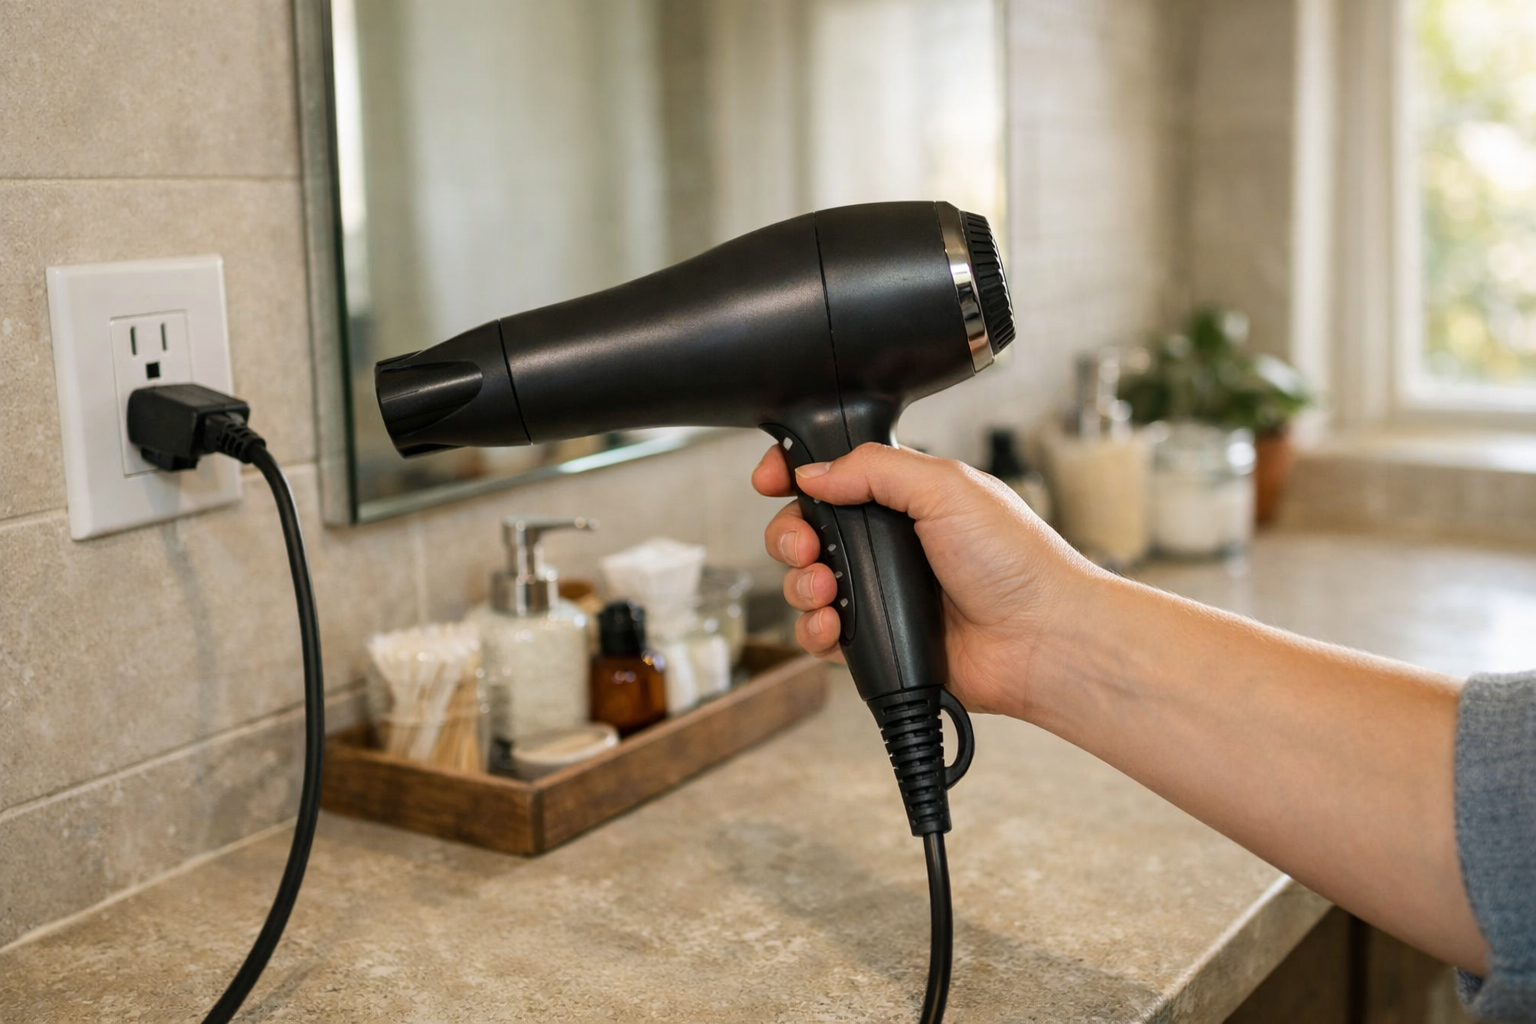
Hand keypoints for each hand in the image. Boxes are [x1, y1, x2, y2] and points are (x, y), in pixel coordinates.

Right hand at [752, 442, 1104, 718]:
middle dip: (790, 536)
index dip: (794, 474)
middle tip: (805, 545)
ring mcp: (879, 593)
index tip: (771, 479)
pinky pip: (820, 635)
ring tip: (826, 589)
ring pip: (804, 583)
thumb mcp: (946, 487)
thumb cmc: (1016, 561)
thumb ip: (874, 468)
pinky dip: (814, 630)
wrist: (1042, 638)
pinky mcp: (876, 641)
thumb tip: (814, 472)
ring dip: (800, 584)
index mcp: (904, 497)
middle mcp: (887, 543)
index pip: (832, 475)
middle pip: (805, 530)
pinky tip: (833, 624)